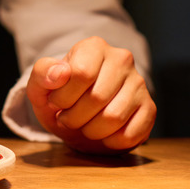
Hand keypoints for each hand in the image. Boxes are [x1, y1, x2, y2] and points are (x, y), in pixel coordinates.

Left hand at [26, 36, 155, 153]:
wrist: (77, 114)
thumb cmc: (59, 96)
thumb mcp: (40, 86)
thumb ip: (42, 74)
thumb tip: (60, 72)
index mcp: (93, 47)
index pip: (81, 73)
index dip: (64, 97)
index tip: (56, 103)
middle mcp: (121, 59)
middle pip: (97, 98)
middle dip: (74, 117)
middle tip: (67, 118)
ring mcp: (139, 83)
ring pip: (114, 117)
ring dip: (91, 130)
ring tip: (83, 125)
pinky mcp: (149, 107)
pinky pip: (132, 133)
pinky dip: (111, 141)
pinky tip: (102, 134)